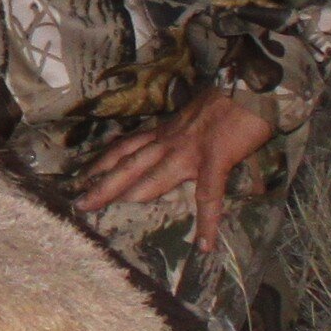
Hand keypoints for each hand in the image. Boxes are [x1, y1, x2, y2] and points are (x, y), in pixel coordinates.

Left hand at [72, 87, 274, 254]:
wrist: (251, 85)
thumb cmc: (229, 97)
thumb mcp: (195, 111)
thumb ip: (183, 128)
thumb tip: (179, 138)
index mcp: (167, 131)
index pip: (128, 146)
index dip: (104, 162)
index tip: (84, 176)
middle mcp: (171, 141)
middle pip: (129, 163)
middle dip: (103, 184)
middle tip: (79, 203)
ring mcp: (191, 151)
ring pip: (152, 177)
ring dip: (129, 197)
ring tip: (107, 216)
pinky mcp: (215, 159)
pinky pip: (209, 196)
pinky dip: (207, 223)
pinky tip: (205, 245)